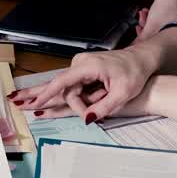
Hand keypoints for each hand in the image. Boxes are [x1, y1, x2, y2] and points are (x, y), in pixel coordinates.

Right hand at [12, 46, 157, 121]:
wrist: (141, 58)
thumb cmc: (134, 72)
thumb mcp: (123, 94)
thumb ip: (104, 107)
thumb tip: (87, 119)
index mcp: (88, 66)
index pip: (61, 82)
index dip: (47, 94)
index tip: (35, 104)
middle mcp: (80, 63)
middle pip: (67, 90)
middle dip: (78, 106)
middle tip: (95, 116)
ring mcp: (81, 65)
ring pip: (72, 90)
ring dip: (82, 102)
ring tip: (105, 98)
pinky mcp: (84, 69)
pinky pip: (76, 86)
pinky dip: (80, 96)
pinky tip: (85, 96)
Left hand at [135, 0, 176, 41]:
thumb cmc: (165, 6)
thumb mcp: (151, 25)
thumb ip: (143, 37)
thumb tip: (135, 46)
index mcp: (172, 37)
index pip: (155, 44)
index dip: (143, 41)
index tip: (136, 38)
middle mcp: (174, 32)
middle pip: (155, 35)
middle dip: (144, 29)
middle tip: (138, 24)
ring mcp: (174, 25)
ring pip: (156, 27)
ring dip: (146, 21)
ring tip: (142, 14)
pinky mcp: (171, 18)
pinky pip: (159, 21)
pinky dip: (151, 17)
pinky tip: (147, 12)